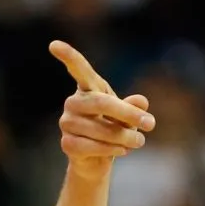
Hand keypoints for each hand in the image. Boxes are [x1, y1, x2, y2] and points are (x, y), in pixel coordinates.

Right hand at [49, 40, 155, 179]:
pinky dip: (113, 150)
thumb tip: (141, 101)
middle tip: (150, 123)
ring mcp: (67, 123)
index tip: (54, 45)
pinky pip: (92, 146)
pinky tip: (122, 150)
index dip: (69, 57)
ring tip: (139, 142)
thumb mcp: (129, 117)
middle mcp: (73, 103)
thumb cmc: (114, 130)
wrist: (99, 160)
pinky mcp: (67, 144)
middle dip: (128, 114)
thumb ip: (134, 108)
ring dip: (126, 137)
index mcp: (88, 89)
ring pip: (100, 129)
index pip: (79, 70)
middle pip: (100, 102)